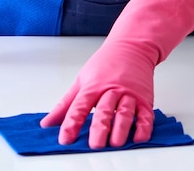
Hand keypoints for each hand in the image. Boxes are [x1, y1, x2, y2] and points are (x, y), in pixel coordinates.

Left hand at [40, 0, 193, 148]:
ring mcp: (129, 94)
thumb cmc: (105, 64)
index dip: (71, 123)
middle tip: (95, 145)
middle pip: (104, 110)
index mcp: (93, 86)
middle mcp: (111, 90)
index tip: (65, 139)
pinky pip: (146, 115)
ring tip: (116, 143)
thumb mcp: (81, 80)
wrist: (131, 47)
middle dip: (100, 128)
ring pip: (125, 113)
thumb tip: (47, 122)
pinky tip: (138, 138)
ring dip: (121, 129)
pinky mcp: (144, 99)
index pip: (79, 106)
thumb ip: (65, 104)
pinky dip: (144, 127)